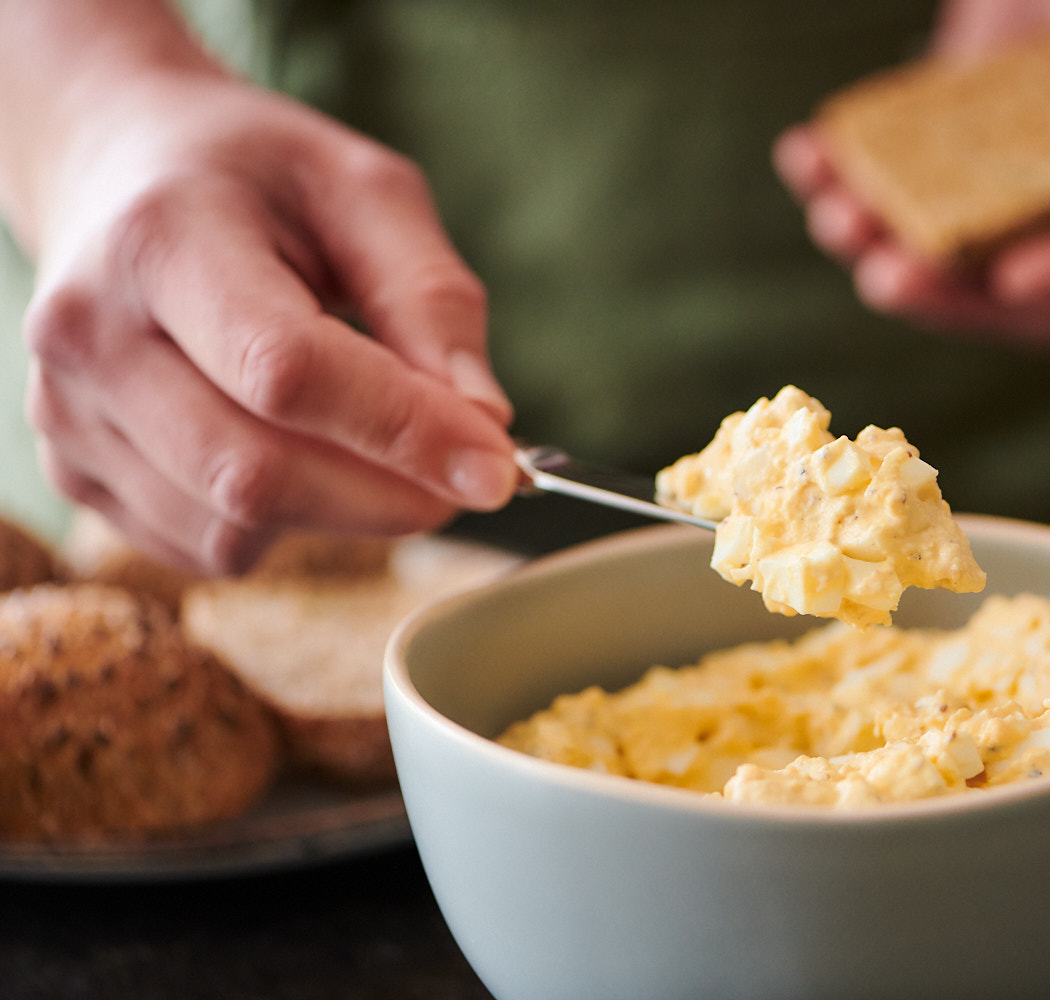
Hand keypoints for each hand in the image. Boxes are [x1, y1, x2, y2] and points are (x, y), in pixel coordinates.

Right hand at [4, 13, 516, 571]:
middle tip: (469, 477)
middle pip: (257, 472)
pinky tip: (302, 453)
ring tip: (377, 442)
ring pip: (234, 527)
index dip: (404, 431)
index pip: (288, 371)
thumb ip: (431, 299)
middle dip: (391, 495)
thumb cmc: (257, 178)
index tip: (499, 467)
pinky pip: (206, 546)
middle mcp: (91, 333)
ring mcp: (68, 413)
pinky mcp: (75, 471)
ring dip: (345, 513)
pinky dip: (285, 524)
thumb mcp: (366, 191)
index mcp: (161, 239)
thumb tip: (485, 424)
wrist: (119, 172)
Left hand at [775, 0, 1049, 349]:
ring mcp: (1009, 194)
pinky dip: (842, 179)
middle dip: (950, 299)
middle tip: (886, 277)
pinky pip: (893, 192)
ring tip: (835, 217)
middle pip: (1023, 299)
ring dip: (881, 249)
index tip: (1016, 272)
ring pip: (944, 258)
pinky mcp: (948, 158)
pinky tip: (805, 155)